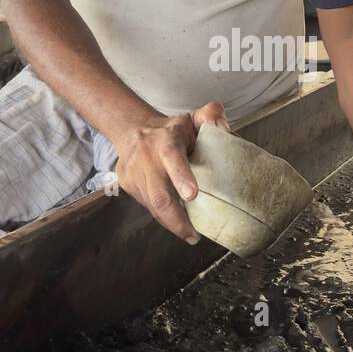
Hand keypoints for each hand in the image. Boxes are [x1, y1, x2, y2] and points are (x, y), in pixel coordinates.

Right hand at [112, 102, 228, 242]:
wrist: (132, 129)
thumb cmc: (171, 129)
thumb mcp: (193, 117)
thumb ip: (211, 116)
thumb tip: (225, 130)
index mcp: (166, 140)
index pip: (172, 156)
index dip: (181, 176)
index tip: (192, 195)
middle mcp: (147, 158)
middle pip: (159, 196)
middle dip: (177, 220)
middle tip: (194, 235)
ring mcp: (134, 173)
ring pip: (152, 207)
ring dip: (172, 223)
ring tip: (190, 233)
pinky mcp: (127, 185)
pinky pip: (147, 206)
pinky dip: (163, 216)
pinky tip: (175, 219)